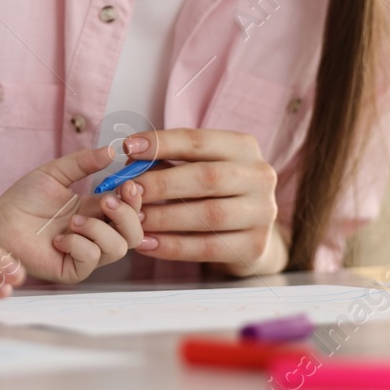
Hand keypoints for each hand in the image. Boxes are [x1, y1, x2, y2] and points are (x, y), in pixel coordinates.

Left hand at [0, 144, 146, 283]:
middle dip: (126, 215)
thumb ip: (83, 162)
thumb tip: (112, 151)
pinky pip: (91, 259)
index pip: (130, 209)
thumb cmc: (24, 199)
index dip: (135, 198)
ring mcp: (86, 254)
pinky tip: (59, 238)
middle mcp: (96, 234)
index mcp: (96, 210)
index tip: (129, 184)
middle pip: (134, 233)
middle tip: (106, 201)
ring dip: (99, 230)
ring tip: (74, 220)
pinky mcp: (73, 270)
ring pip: (118, 248)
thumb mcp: (55, 173)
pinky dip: (79, 245)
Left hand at [122, 130, 284, 275]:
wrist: (249, 232)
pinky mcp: (254, 246)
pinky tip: (147, 244)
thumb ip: (167, 162)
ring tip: (134, 219)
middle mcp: (259, 177)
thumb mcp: (197, 167)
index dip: (162, 143)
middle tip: (128, 190)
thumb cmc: (213, 191)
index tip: (128, 147)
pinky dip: (173, 247)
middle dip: (161, 184)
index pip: (199, 141)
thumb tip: (130, 161)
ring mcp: (262, 213)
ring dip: (164, 217)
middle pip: (206, 178)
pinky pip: (207, 248)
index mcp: (244, 147)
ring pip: (208, 215)